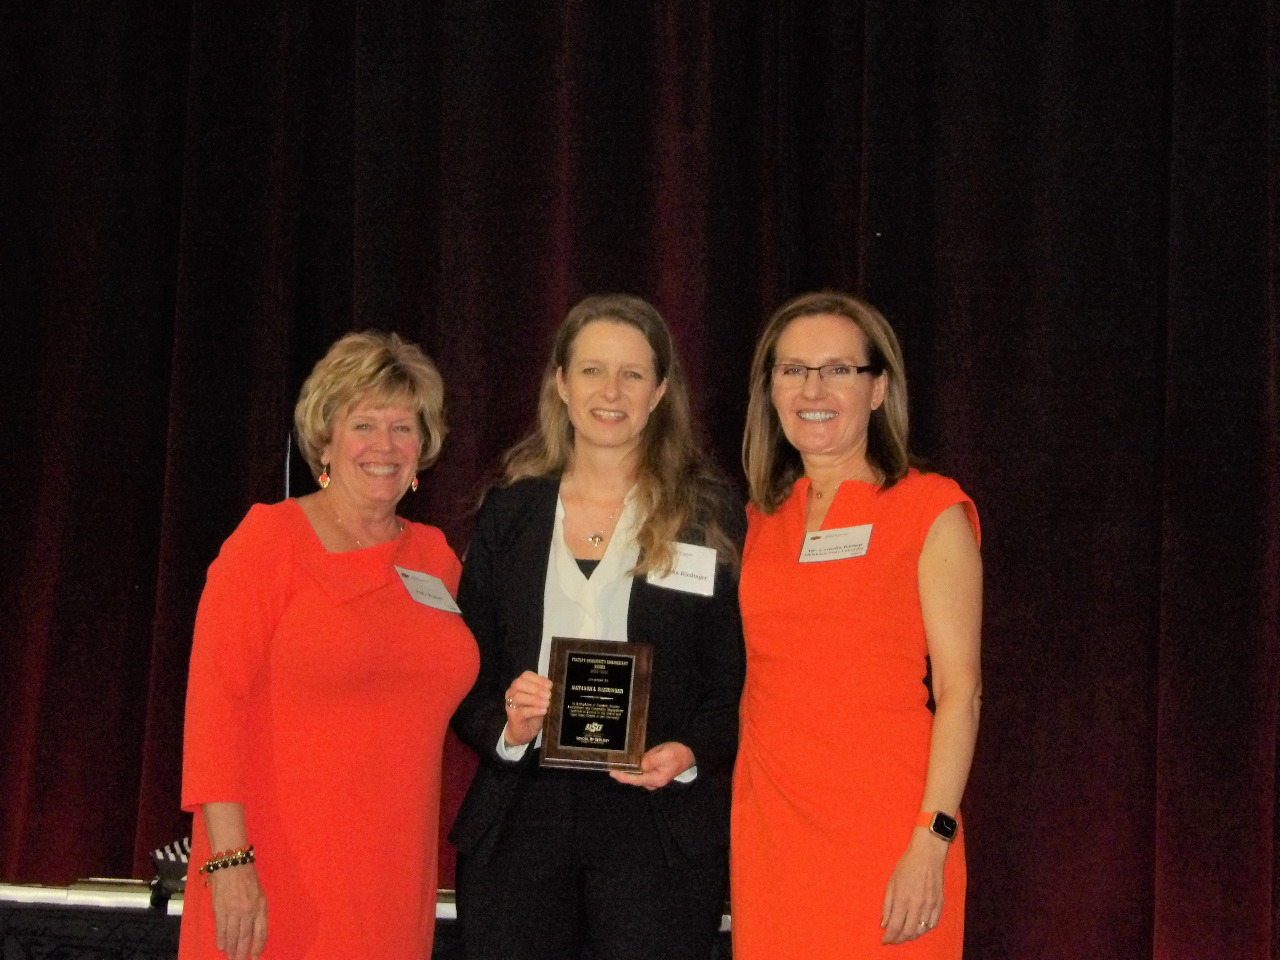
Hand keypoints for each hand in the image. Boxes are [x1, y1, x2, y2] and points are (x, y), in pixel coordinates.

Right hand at [210, 863, 267, 959]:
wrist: (232, 864)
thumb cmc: (247, 879)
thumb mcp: (259, 895)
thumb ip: (257, 912)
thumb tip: (254, 932)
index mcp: (261, 906)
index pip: (261, 932)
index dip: (258, 947)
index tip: (255, 957)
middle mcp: (249, 910)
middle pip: (245, 937)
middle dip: (242, 952)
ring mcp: (234, 910)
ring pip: (233, 935)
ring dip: (231, 949)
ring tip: (230, 957)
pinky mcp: (220, 909)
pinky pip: (221, 928)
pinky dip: (221, 939)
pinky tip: (221, 946)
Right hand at [503, 671, 551, 746]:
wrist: (523, 732)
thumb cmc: (533, 714)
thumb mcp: (541, 701)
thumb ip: (544, 692)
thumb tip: (555, 689)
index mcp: (519, 685)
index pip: (526, 676)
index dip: (539, 679)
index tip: (550, 686)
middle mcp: (512, 693)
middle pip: (519, 684)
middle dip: (536, 688)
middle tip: (548, 695)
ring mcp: (511, 705)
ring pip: (519, 697)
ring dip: (535, 699)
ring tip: (547, 703)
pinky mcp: (513, 717)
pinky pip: (522, 711)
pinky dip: (534, 710)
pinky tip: (543, 711)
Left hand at [609, 741, 694, 789]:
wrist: (687, 755)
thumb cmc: (677, 754)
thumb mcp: (666, 755)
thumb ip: (653, 760)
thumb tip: (641, 764)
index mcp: (655, 779)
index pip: (635, 780)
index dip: (623, 776)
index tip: (612, 772)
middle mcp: (652, 782)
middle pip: (633, 779)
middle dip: (622, 773)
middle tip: (609, 765)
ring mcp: (651, 779)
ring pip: (635, 775)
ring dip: (626, 770)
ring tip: (614, 763)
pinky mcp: (651, 773)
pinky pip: (639, 772)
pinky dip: (631, 768)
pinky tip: (624, 762)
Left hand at [880, 828, 946, 944]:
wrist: (927, 855)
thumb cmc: (906, 867)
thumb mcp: (891, 883)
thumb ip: (887, 905)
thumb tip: (884, 924)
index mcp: (902, 899)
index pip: (895, 927)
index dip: (889, 937)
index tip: (885, 941)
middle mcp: (917, 905)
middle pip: (908, 932)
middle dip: (899, 939)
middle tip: (893, 939)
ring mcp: (930, 905)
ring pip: (921, 931)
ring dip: (911, 936)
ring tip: (904, 935)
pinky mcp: (939, 904)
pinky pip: (932, 924)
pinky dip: (924, 930)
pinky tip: (917, 928)